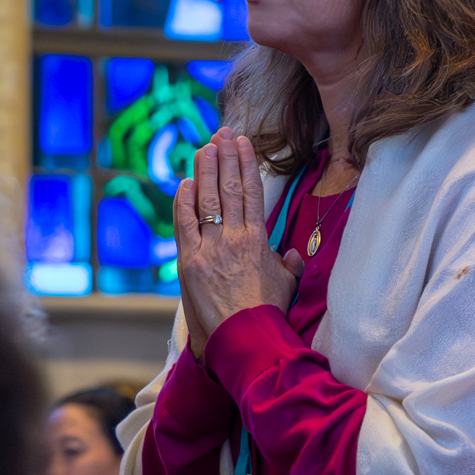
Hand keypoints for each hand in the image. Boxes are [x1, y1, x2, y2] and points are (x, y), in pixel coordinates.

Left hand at [174, 129, 304, 358]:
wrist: (245, 341)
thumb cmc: (268, 314)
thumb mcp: (286, 285)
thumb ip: (289, 265)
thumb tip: (292, 254)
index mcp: (258, 240)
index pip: (251, 192)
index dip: (245, 164)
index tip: (242, 143)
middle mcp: (234, 238)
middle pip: (227, 188)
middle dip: (224, 157)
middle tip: (222, 134)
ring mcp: (210, 248)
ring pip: (205, 200)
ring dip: (203, 170)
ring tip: (203, 148)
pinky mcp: (190, 262)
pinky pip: (185, 224)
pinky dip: (183, 202)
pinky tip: (184, 182)